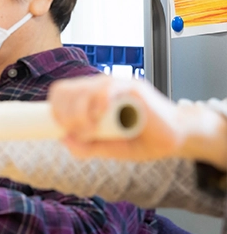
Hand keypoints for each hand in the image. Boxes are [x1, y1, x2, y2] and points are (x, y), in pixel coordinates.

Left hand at [48, 76, 178, 160]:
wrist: (177, 138)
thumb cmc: (144, 140)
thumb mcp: (110, 148)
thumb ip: (87, 146)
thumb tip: (63, 140)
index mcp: (91, 97)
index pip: (61, 92)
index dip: (55, 109)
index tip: (62, 128)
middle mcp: (100, 87)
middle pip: (66, 90)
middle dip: (65, 114)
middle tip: (79, 132)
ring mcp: (116, 84)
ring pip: (83, 89)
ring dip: (80, 113)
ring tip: (91, 129)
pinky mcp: (132, 87)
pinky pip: (106, 88)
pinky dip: (98, 102)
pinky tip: (101, 116)